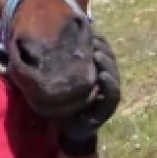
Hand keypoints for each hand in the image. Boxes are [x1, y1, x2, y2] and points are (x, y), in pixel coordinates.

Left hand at [58, 33, 119, 151]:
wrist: (68, 128)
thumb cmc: (62, 101)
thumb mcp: (58, 79)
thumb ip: (57, 63)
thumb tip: (44, 40)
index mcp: (93, 68)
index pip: (99, 48)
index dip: (96, 38)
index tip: (87, 28)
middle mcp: (104, 77)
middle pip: (108, 57)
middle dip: (102, 46)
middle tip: (92, 39)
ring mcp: (108, 92)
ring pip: (112, 72)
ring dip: (107, 62)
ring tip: (97, 54)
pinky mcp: (108, 107)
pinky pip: (113, 93)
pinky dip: (109, 83)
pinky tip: (102, 74)